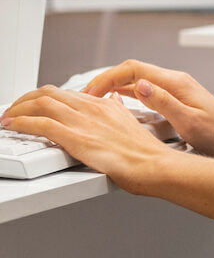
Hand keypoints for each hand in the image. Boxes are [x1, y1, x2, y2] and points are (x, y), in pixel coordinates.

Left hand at [2, 86, 171, 188]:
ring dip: (18, 109)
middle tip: (13, 110)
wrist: (154, 165)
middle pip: (48, 93)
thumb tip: (114, 101)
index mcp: (104, 105)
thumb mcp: (131, 124)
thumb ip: (118, 110)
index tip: (32, 105)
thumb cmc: (145, 153)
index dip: (42, 97)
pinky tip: (13, 126)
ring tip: (7, 118)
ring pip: (41, 104)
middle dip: (24, 99)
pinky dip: (22, 123)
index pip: (65, 93)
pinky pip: (41, 125)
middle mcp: (92, 108)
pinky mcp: (77, 138)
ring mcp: (84, 122)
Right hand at [79, 62, 213, 161]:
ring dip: (113, 87)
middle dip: (105, 80)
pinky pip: (145, 90)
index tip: (89, 92)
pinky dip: (125, 94)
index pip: (132, 69)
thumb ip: (163, 103)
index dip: (107, 77)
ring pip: (136, 80)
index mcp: (175, 83)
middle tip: (84, 97)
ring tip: (93, 101)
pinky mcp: (176, 99)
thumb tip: (140, 85)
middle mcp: (174, 82)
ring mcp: (175, 89)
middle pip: (131, 71)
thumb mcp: (189, 122)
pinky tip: (117, 104)